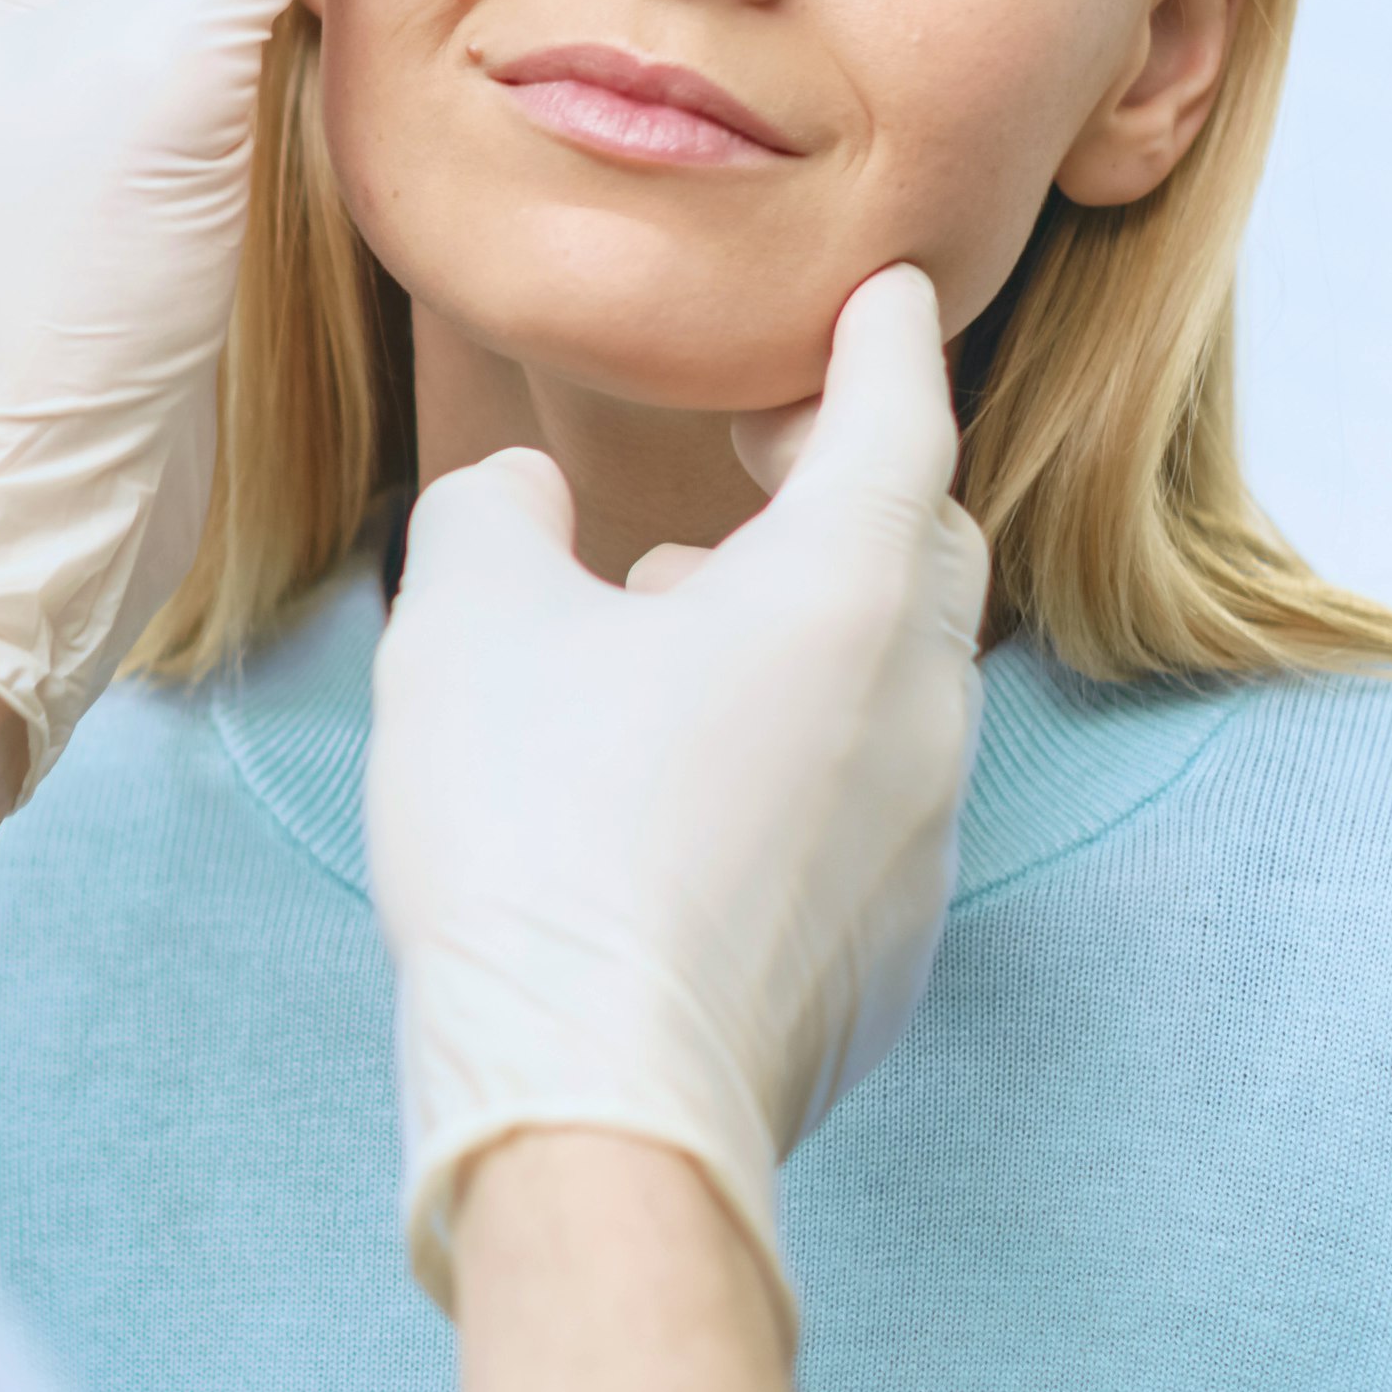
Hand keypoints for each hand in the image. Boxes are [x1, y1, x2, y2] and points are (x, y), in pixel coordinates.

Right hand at [369, 265, 987, 1323]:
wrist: (589, 1097)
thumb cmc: (530, 832)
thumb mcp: (466, 619)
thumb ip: (495, 511)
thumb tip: (526, 499)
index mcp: (839, 599)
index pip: (896, 424)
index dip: (882, 346)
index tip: (887, 295)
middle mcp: (913, 710)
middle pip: (925, 549)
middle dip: (856, 480)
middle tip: (761, 452)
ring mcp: (918, 841)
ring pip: (895, 679)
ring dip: (811, 619)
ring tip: (677, 621)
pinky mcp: (887, 951)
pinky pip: (869, 798)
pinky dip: (802, 743)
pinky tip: (684, 779)